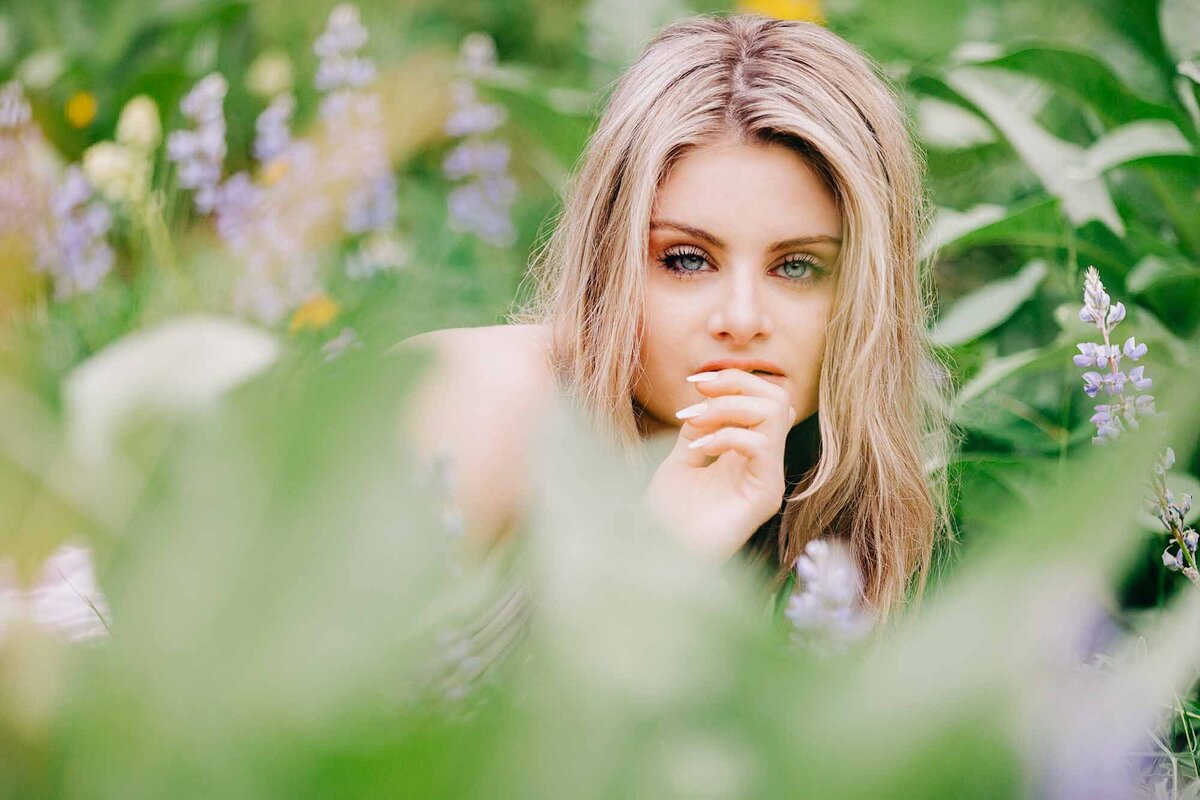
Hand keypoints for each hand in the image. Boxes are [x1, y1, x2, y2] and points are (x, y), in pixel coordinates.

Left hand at [642, 369, 796, 560]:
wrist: (658, 554)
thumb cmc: (668, 516)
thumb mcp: (682, 459)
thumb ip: (700, 428)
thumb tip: (706, 396)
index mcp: (748, 454)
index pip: (765, 399)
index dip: (734, 381)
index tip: (694, 384)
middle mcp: (765, 465)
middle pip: (778, 399)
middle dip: (736, 385)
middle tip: (698, 396)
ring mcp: (769, 480)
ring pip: (775, 414)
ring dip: (728, 407)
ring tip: (694, 424)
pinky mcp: (765, 496)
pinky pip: (761, 445)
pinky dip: (726, 435)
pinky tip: (698, 451)